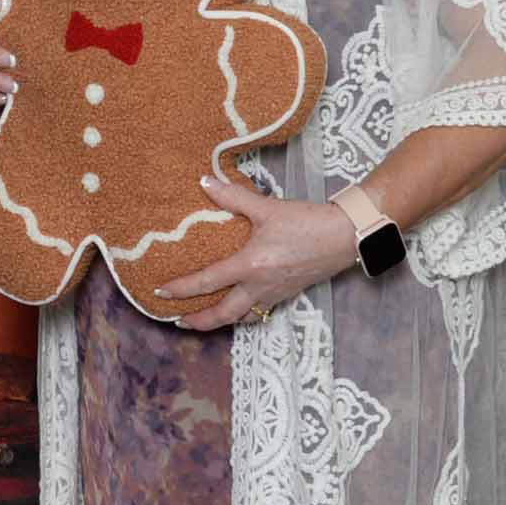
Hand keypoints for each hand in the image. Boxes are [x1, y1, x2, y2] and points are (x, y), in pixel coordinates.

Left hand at [161, 177, 360, 329]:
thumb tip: (204, 182)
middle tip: (177, 321)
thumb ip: (233, 196)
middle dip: (198, 321)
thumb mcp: (267, 207)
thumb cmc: (307, 222)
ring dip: (219, 322)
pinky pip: (258, 312)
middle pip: (222, 314)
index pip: (208, 281)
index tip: (160, 292)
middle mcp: (260, 285)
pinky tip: (236, 310)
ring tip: (201, 321)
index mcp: (251, 265)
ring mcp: (274, 294)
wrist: (345, 237)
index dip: (181, 289)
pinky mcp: (286, 295)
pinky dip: (242, 316)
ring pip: (241, 318)